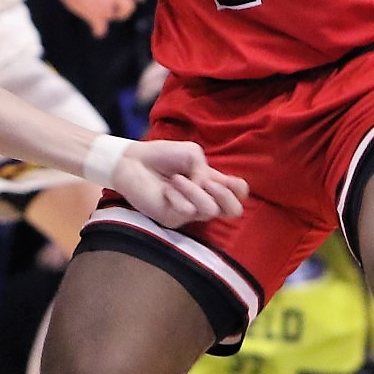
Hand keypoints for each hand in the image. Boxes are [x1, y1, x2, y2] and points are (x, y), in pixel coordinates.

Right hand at [43, 0, 145, 37]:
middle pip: (130, 7)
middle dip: (126, 11)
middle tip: (119, 12)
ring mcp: (106, 5)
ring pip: (112, 16)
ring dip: (105, 15)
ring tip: (94, 9)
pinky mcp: (95, 15)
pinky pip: (101, 29)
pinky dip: (99, 30)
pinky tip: (96, 31)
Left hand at [110, 140, 247, 229]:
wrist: (134, 161)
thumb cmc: (162, 156)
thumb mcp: (192, 154)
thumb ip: (205, 170)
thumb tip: (206, 188)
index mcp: (211, 183)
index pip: (239, 194)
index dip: (239, 188)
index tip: (227, 178)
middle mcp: (204, 200)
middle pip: (234, 211)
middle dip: (225, 194)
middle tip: (206, 181)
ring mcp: (189, 212)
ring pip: (210, 210)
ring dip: (194, 190)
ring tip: (176, 178)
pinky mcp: (172, 219)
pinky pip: (187, 211)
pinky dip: (177, 196)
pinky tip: (165, 190)